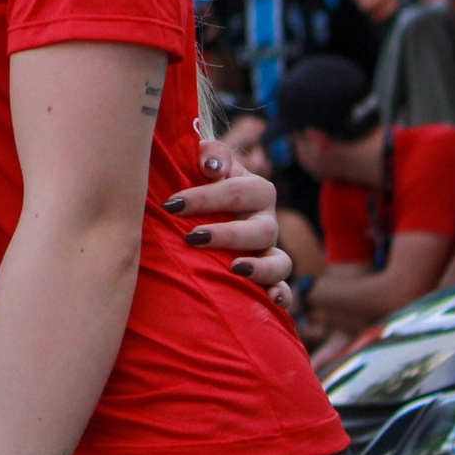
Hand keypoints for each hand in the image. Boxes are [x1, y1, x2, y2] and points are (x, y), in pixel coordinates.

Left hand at [168, 137, 292, 292]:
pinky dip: (282, 294)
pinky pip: (283, 288)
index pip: (236, 191)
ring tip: (236, 269)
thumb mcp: (206, 161)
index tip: (171, 205)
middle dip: (226, 234)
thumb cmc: (202, 180)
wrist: (206, 208)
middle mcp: (266, 220)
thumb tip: (210, 167)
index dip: (204, 196)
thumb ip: (210, 154)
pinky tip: (272, 300)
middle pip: (259, 229)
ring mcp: (269, 250)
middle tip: (193, 238)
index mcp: (254, 189)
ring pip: (280, 261)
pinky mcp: (268, 276)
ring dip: (261, 267)